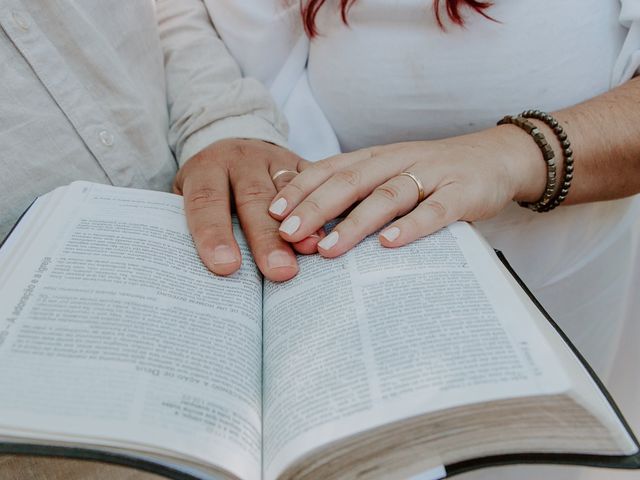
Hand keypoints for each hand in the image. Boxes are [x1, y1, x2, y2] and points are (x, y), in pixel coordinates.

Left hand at [174, 138, 319, 280]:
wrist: (233, 151)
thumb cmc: (208, 188)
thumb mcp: (185, 197)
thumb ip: (184, 224)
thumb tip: (189, 270)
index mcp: (207, 168)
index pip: (206, 201)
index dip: (214, 233)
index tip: (225, 266)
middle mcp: (242, 160)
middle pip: (254, 198)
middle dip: (265, 237)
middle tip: (277, 270)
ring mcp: (275, 160)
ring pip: (290, 190)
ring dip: (303, 222)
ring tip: (311, 251)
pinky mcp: (301, 164)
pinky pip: (317, 185)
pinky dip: (324, 210)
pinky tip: (330, 234)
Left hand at [268, 126, 546, 256]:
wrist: (496, 157)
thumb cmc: (432, 172)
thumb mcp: (389, 171)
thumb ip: (355, 188)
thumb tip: (305, 212)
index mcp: (375, 156)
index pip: (330, 167)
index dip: (300, 188)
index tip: (272, 212)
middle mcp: (397, 160)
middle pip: (351, 180)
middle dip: (315, 206)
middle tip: (287, 233)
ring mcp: (430, 175)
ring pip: (386, 196)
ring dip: (354, 223)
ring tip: (327, 248)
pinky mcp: (461, 194)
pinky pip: (434, 211)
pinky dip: (411, 227)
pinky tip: (389, 244)